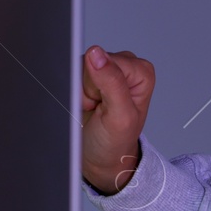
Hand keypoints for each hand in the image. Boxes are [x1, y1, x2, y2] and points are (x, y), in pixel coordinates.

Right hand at [81, 45, 154, 194]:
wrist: (100, 157)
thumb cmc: (114, 142)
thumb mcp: (119, 117)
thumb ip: (112, 83)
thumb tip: (96, 53)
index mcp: (141, 72)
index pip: (106, 62)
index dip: (99, 86)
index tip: (106, 106)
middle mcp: (124, 66)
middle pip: (90, 62)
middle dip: (88, 89)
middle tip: (98, 109)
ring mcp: (105, 69)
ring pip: (77, 68)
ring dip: (80, 91)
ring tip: (92, 108)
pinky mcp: (87, 75)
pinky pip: (69, 74)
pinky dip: (73, 92)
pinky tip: (84, 104)